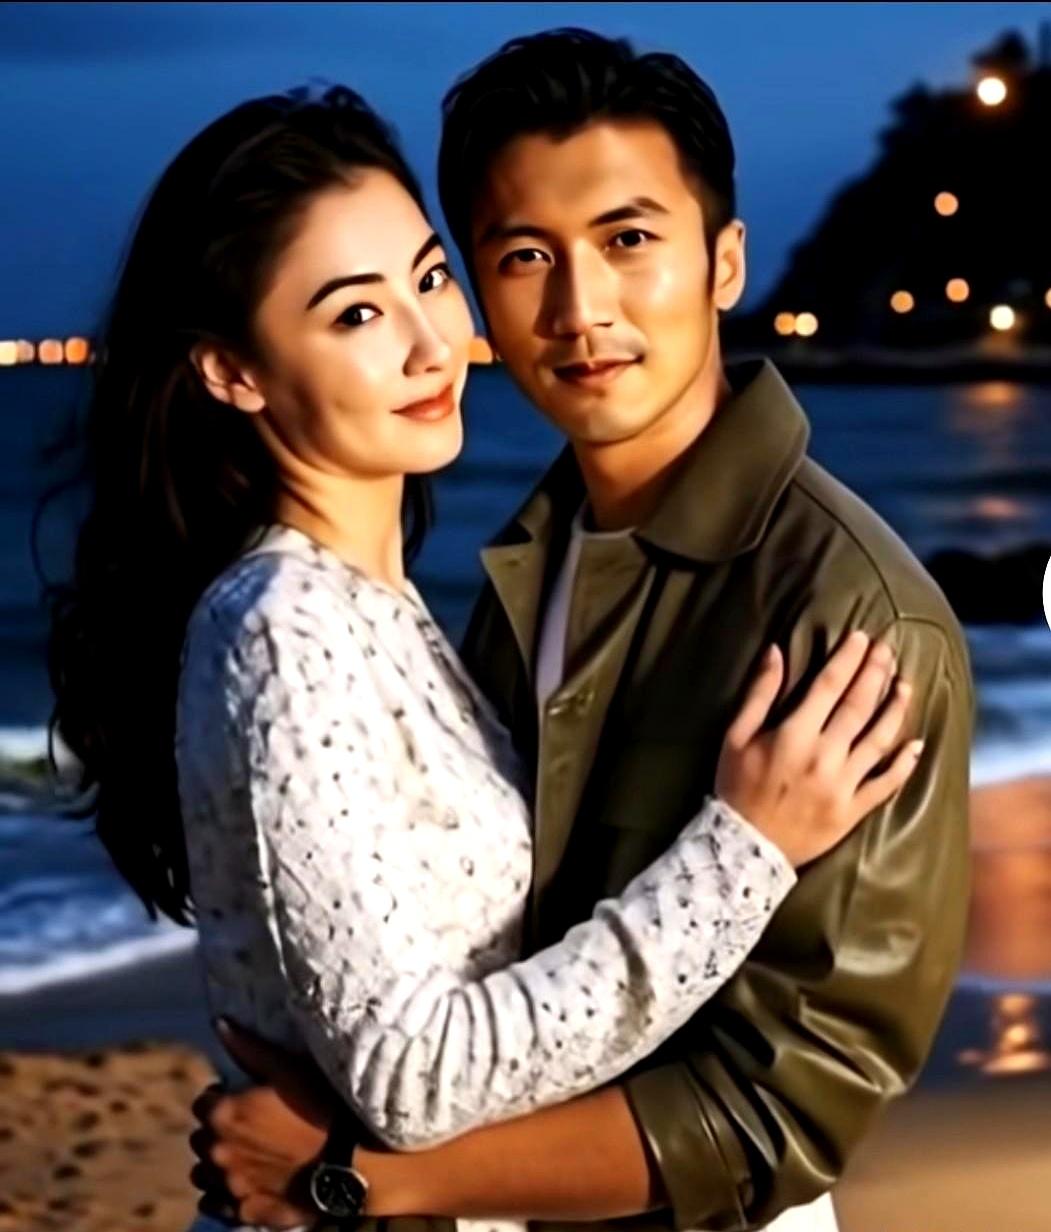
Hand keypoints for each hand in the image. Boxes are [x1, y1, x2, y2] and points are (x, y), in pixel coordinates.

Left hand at [188, 1020, 336, 1225]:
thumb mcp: (287, 1068)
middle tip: (247, 1126)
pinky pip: (214, 1205)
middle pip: (200, 1138)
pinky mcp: (245, 1211)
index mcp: (224, 1114)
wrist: (351, 1161)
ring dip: (216, 1163)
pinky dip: (221, 1195)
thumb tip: (219, 1024)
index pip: (202, 1103)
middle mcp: (218, 1152)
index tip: (242, 1098)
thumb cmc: (322, 1107)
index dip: (221, 1098)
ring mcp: (230, 1186)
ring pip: (203, 1173)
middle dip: (217, 1130)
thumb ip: (248, 1048)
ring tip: (244, 1155)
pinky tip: (243, 1184)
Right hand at [716, 631, 921, 866]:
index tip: (860, 637)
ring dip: (895, 709)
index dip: (847, 659)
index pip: (829, 686)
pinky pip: (886, 784)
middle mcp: (824, 756)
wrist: (745, 847)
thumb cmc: (736, 786)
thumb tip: (776, 652)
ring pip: (879, 740)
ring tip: (906, 685)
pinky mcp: (853, 810)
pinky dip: (904, 764)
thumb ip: (759, 693)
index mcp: (794, 735)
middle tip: (888, 650)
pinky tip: (917, 744)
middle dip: (876, 673)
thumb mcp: (735, 736)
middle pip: (859, 706)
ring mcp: (843, 785)